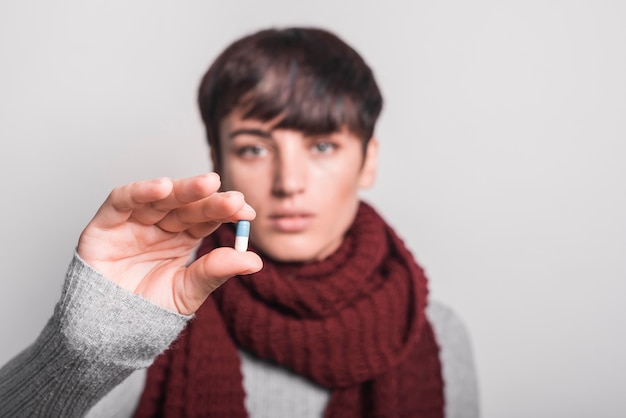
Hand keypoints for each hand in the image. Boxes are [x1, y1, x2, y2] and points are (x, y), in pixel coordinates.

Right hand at [77, 173, 261, 314]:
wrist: (108, 333)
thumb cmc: (147, 311)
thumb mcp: (188, 293)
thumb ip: (216, 273)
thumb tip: (256, 261)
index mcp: (182, 238)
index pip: (207, 218)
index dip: (226, 212)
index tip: (247, 214)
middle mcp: (160, 225)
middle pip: (187, 205)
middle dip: (210, 200)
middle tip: (233, 199)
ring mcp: (134, 222)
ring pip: (160, 198)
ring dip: (183, 189)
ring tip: (208, 184)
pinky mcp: (105, 224)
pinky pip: (122, 201)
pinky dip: (140, 191)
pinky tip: (163, 187)